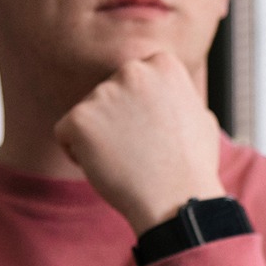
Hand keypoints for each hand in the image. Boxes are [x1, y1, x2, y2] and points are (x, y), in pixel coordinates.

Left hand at [53, 51, 225, 232]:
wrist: (178, 200)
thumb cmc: (192, 166)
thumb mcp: (200, 117)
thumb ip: (175, 96)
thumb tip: (166, 91)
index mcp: (163, 65)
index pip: (134, 78)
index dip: (141, 108)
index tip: (157, 133)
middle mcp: (132, 71)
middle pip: (109, 93)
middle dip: (118, 118)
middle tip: (141, 149)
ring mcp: (103, 93)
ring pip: (88, 115)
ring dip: (101, 137)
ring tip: (128, 161)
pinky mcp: (79, 118)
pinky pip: (66, 132)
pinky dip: (79, 153)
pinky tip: (108, 167)